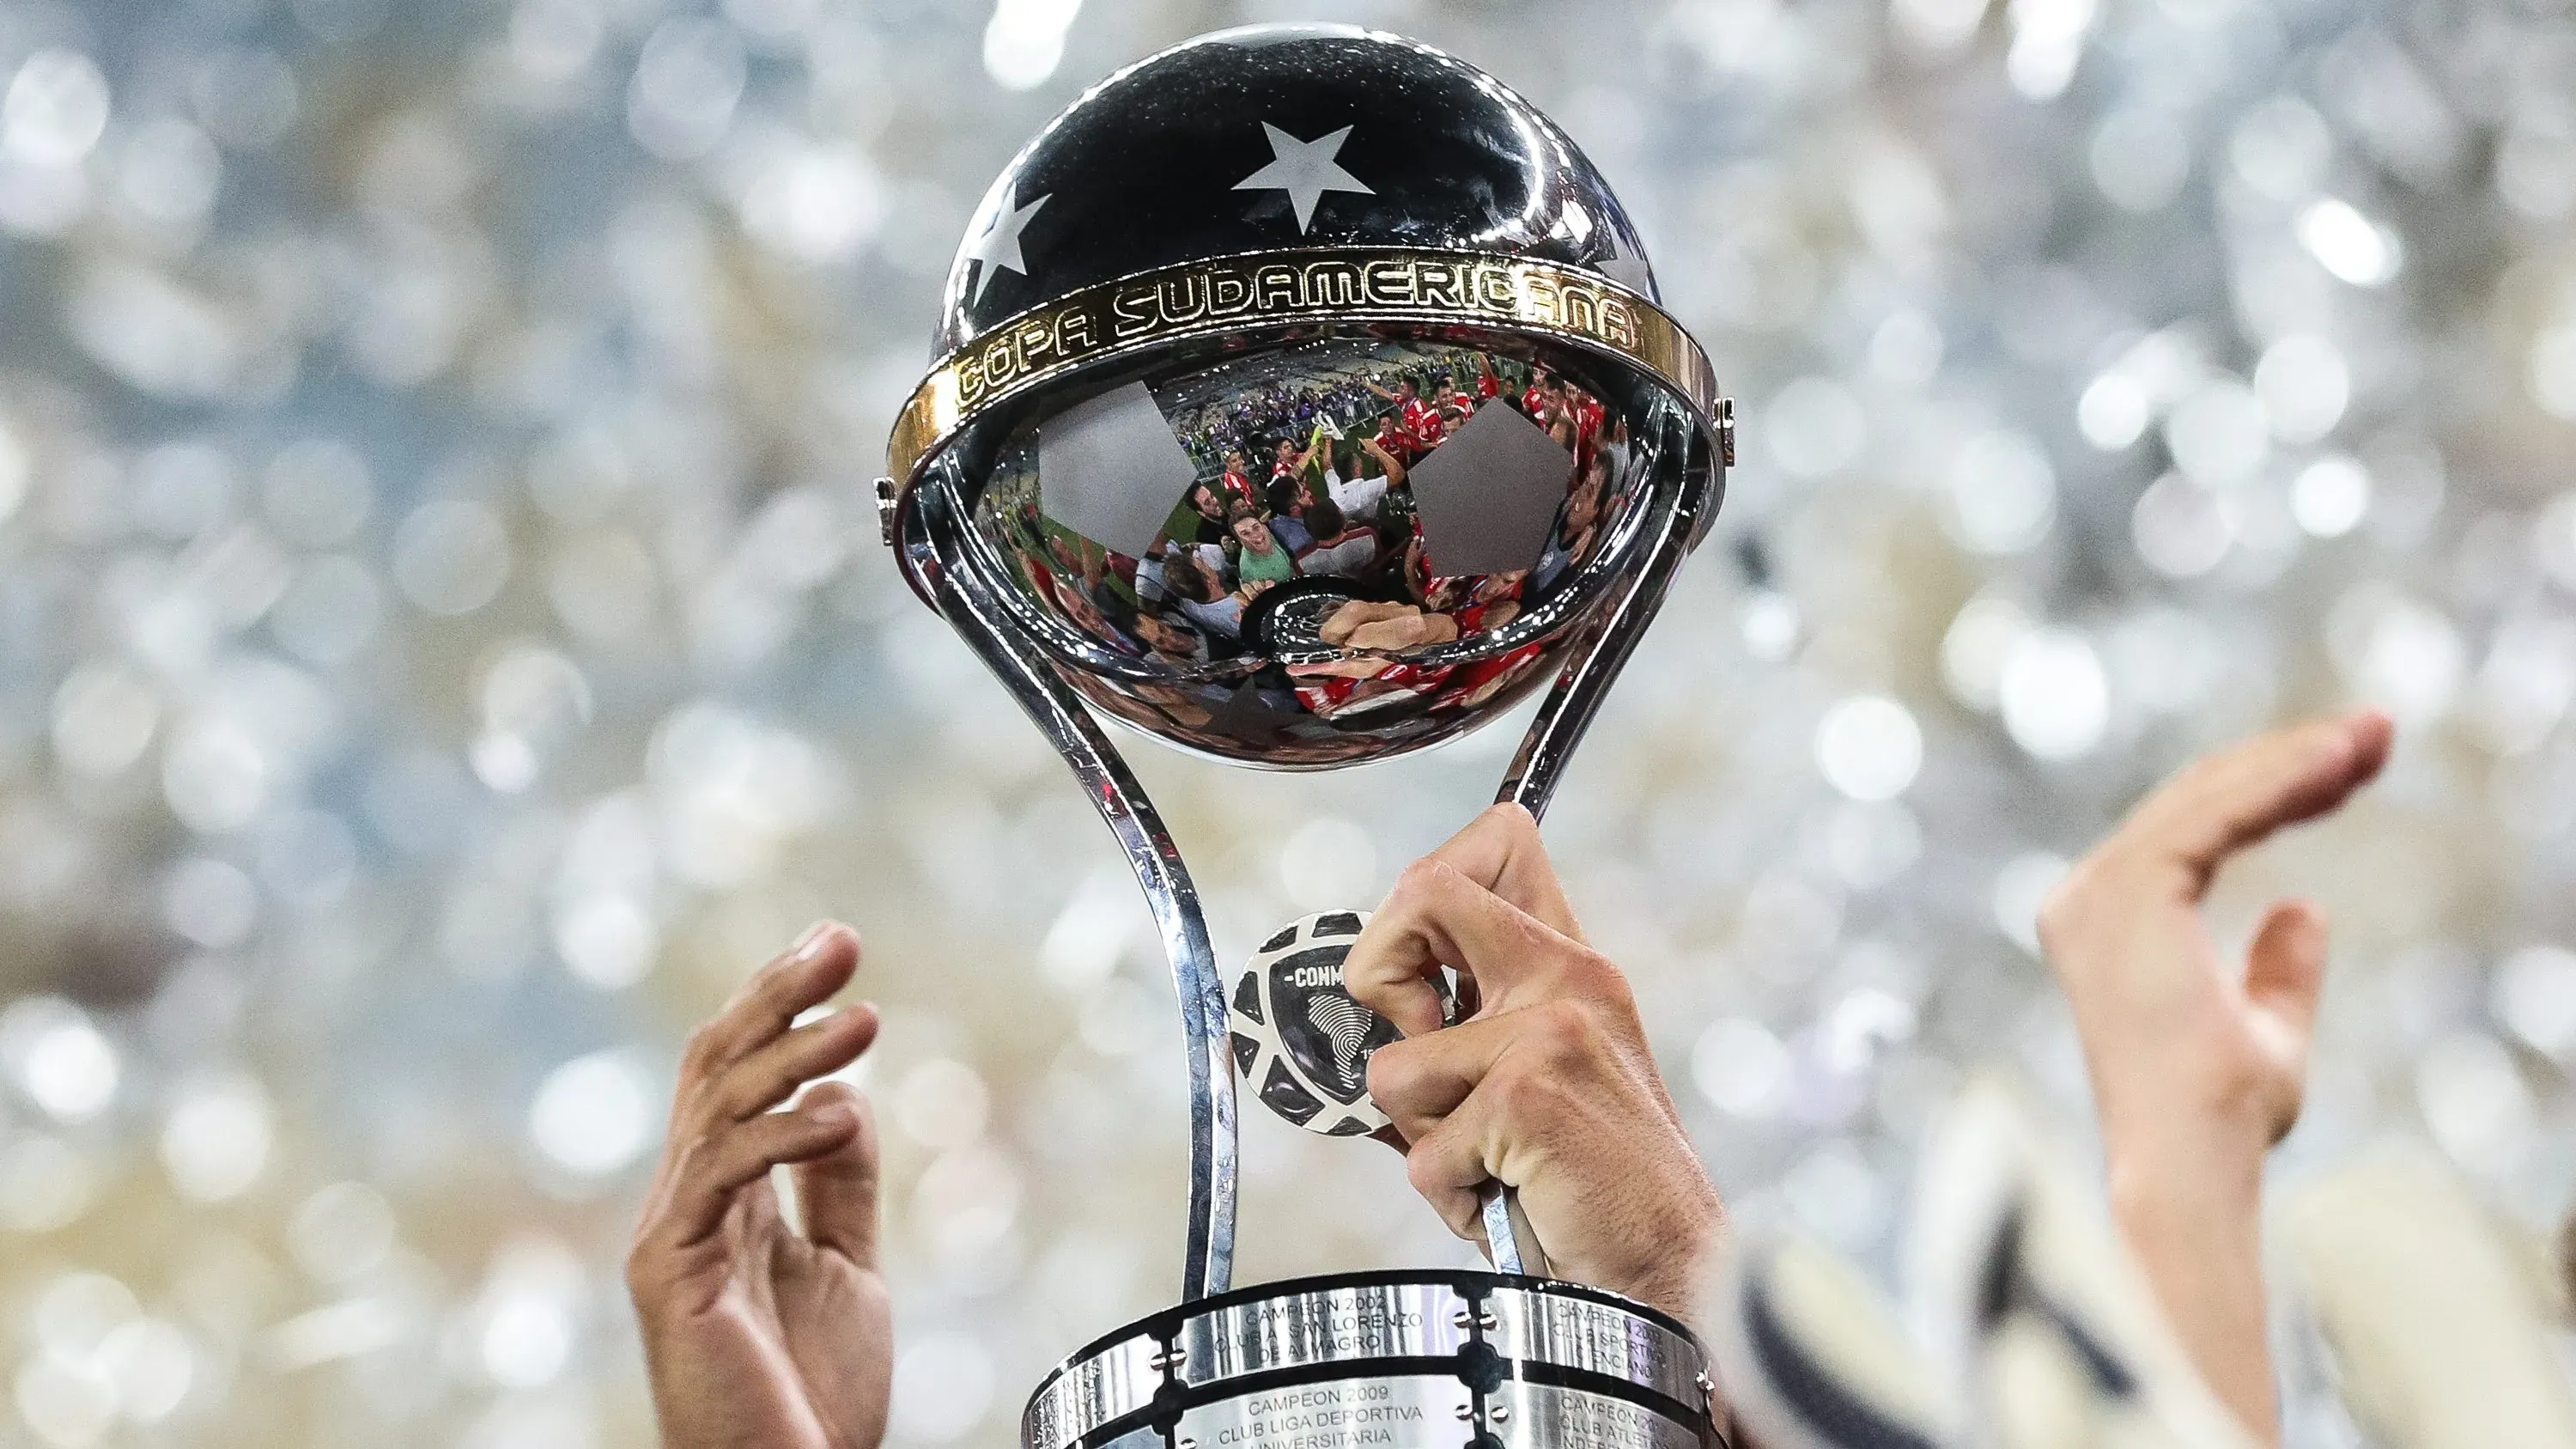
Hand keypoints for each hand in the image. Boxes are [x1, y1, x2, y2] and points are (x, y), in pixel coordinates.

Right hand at [627, 923, 891, 1448]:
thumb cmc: (808, 1401)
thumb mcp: (845, 1268)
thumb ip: (838, 1188)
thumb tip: (847, 1097)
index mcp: (725, 1199)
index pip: (739, 1073)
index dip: (782, 1004)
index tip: (835, 944)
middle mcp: (687, 1204)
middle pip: (717, 1066)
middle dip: (777, 995)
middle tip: (839, 938)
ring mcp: (671, 1236)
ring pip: (718, 1107)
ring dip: (794, 1055)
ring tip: (864, 1018)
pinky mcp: (668, 1274)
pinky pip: (721, 1176)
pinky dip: (782, 1135)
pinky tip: (839, 1112)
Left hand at [1344, 804, 1724, 1322]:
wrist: (1669, 1268)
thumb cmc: (1596, 1182)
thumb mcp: (1556, 1067)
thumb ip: (1488, 1013)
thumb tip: (1381, 987)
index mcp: (1574, 962)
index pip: (1499, 840)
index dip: (1420, 891)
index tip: (1418, 977)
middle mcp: (1568, 978)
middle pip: (1420, 890)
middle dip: (1376, 973)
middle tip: (1415, 1050)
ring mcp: (1549, 1033)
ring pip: (1393, 1067)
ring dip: (1425, 1138)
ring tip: (1493, 1163)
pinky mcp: (1527, 1098)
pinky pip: (1422, 1154)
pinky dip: (1453, 1197)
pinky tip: (1512, 1202)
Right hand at [2037, 710, 2391, 1442]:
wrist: (2191, 1161)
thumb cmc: (2221, 1120)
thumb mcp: (2268, 1032)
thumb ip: (2278, 971)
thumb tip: (2305, 907)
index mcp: (2108, 926)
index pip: (2194, 833)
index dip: (2276, 792)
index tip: (2355, 766)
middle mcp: (2086, 900)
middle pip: (2196, 800)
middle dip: (2291, 761)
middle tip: (2377, 730)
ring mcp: (2098, 893)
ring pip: (2205, 796)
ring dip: (2293, 761)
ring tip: (2372, 738)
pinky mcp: (2128, 891)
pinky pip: (2211, 816)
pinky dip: (2277, 783)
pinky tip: (2336, 766)